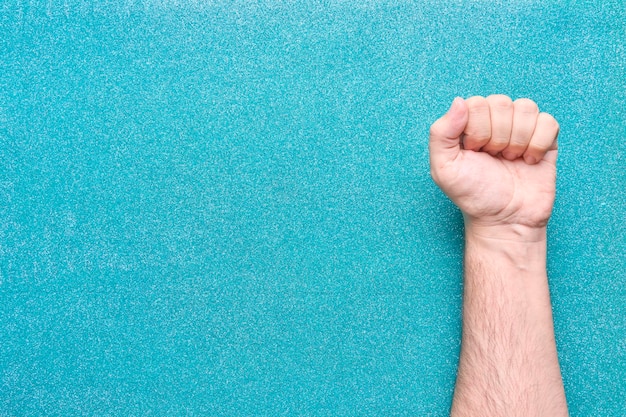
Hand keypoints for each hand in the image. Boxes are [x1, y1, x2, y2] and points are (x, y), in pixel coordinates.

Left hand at [429, 95, 558, 237]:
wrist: (505, 220)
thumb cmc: (472, 195)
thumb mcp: (444, 168)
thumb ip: (441, 133)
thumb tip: (459, 101)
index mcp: (468, 123)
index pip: (477, 103)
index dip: (477, 130)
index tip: (474, 153)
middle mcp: (494, 121)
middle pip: (502, 103)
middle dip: (497, 136)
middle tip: (493, 158)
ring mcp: (520, 128)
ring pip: (526, 107)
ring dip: (518, 139)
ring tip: (510, 159)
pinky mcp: (545, 139)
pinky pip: (548, 121)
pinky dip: (538, 144)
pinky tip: (529, 161)